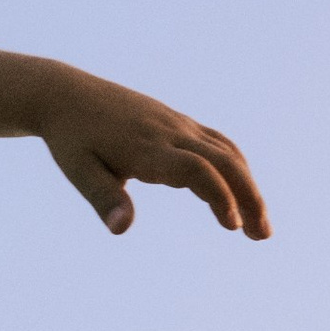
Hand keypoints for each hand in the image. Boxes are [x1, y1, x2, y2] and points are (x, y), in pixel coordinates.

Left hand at [38, 76, 270, 238]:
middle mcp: (170, 133)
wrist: (66, 94)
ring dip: (248, 186)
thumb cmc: (70, 138)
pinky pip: (217, 142)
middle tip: (262, 236)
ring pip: (226, 152)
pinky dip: (236, 167)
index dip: (218, 196)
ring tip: (258, 225)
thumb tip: (122, 230)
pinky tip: (240, 190)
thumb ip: (104, 198)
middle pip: (224, 161)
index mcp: (146, 148)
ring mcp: (178, 125)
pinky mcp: (178, 123)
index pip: (195, 170)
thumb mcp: (78, 170)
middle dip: (249, 197)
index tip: (231, 226)